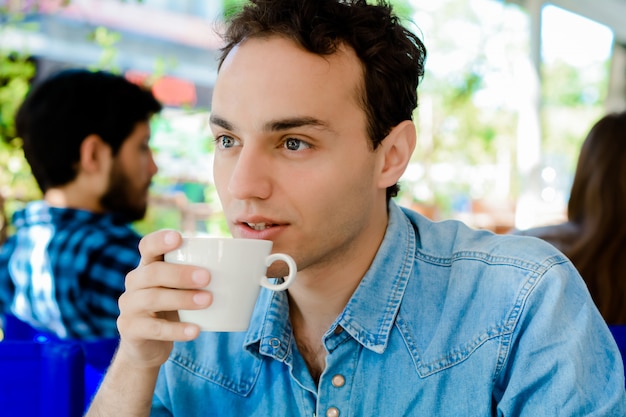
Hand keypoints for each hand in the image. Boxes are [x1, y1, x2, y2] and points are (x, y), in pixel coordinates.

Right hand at [116, 229, 211, 368]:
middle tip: (207, 277)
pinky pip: (154, 329)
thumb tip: (257, 263)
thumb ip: (204, 274)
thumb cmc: (172, 309)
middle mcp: (135, 283)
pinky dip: (177, 330)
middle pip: (153, 272)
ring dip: (183, 298)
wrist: (147, 346)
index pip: (147, 246)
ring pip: (153, 298)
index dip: (159, 240)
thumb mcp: (182, 289)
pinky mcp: (131, 330)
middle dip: (181, 273)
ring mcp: (130, 307)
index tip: (178, 237)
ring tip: (208, 301)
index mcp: (148, 266)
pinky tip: (195, 330)